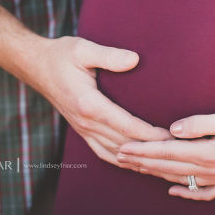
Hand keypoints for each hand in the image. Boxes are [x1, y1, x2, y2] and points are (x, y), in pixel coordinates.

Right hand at [25, 36, 171, 165]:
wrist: (35, 65)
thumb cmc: (61, 55)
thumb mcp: (83, 49)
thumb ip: (109, 55)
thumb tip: (134, 60)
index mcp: (89, 104)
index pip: (127, 126)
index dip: (151, 135)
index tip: (173, 138)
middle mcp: (86, 122)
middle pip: (125, 144)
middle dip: (152, 151)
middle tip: (178, 155)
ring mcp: (83, 129)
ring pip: (115, 153)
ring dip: (139, 160)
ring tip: (163, 165)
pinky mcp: (82, 130)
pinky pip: (103, 152)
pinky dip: (122, 160)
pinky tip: (137, 164)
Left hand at [117, 107, 214, 200]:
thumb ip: (200, 123)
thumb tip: (173, 129)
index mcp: (208, 152)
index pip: (166, 152)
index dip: (142, 150)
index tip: (122, 148)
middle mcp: (210, 169)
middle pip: (168, 167)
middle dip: (142, 162)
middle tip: (119, 158)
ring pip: (181, 180)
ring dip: (156, 174)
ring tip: (137, 169)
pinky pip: (203, 193)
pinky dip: (186, 193)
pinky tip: (174, 191)